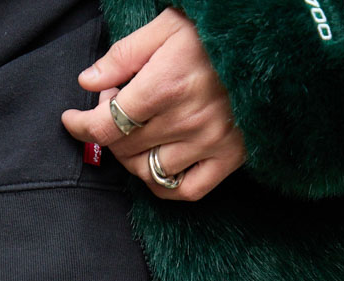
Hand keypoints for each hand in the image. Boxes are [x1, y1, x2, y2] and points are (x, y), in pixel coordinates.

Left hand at [61, 8, 244, 201]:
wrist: (271, 44)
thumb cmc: (215, 34)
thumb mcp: (166, 27)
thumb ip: (123, 55)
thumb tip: (88, 82)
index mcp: (166, 84)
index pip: (107, 124)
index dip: (81, 126)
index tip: (72, 121)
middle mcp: (186, 120)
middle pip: (124, 148)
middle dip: (109, 131)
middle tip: (117, 109)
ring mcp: (208, 143)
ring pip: (148, 171)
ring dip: (131, 157)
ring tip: (138, 134)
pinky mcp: (228, 158)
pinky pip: (185, 191)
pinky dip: (164, 186)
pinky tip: (157, 166)